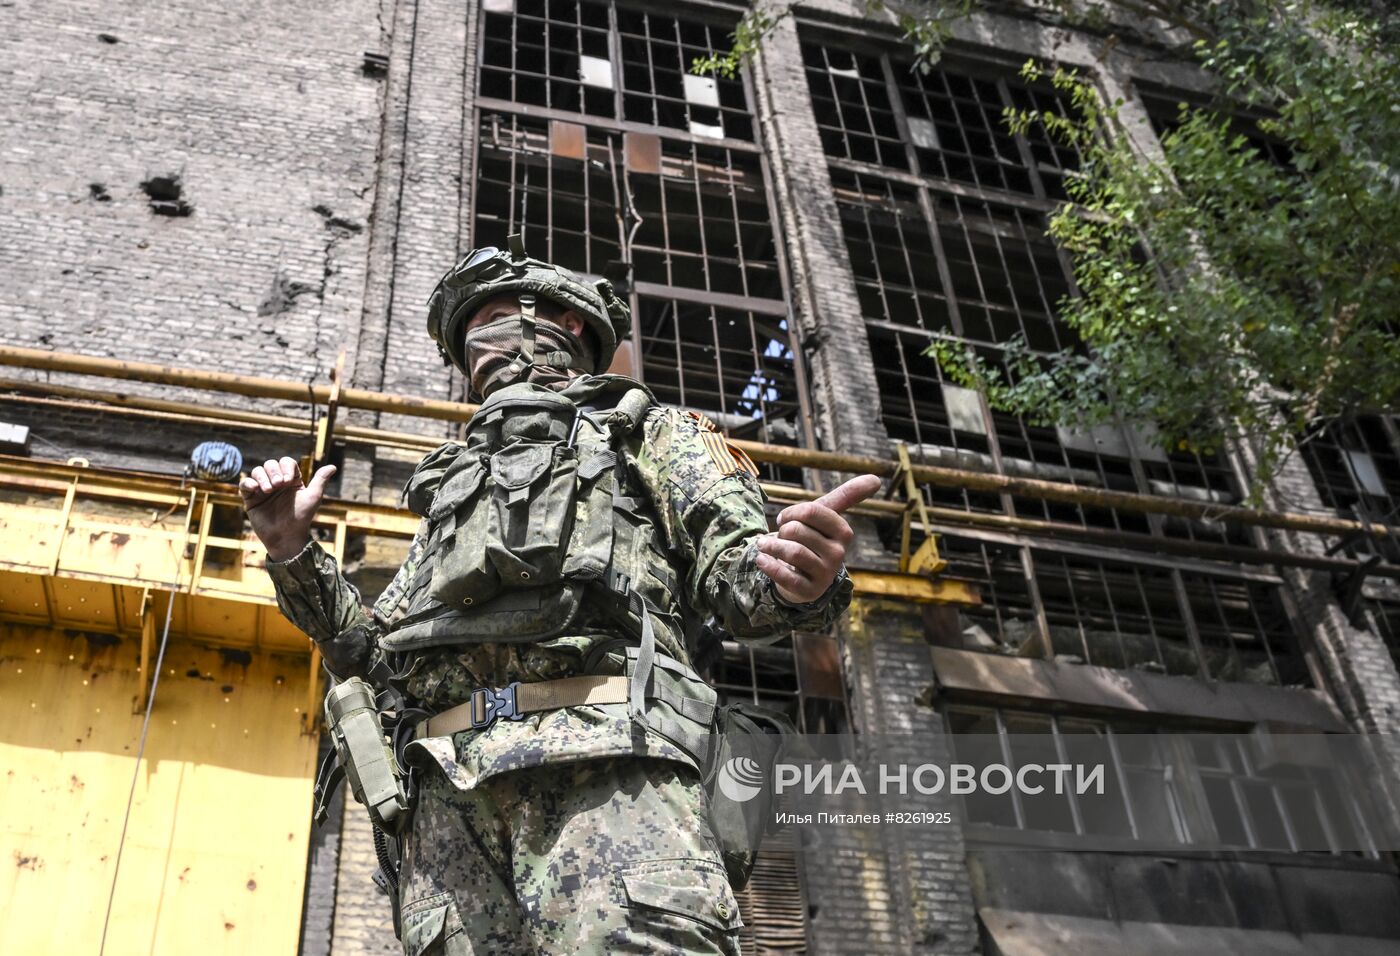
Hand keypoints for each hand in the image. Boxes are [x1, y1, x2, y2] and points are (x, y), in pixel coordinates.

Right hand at [238, 456, 336, 561]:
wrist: (287, 536)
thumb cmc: (302, 517)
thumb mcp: (313, 497)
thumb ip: (320, 480)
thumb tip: (333, 466)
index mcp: (291, 480)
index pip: (286, 462)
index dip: (286, 467)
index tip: (289, 480)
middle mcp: (276, 482)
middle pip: (270, 464)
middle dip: (274, 471)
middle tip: (279, 485)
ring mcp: (263, 490)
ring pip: (257, 471)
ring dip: (262, 477)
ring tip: (269, 490)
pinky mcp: (251, 499)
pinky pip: (244, 484)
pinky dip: (248, 482)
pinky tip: (256, 489)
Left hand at [756, 474, 881, 603]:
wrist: (802, 576)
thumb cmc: (812, 540)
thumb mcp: (826, 516)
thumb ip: (847, 496)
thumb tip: (877, 478)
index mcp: (843, 533)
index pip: (811, 511)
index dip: (791, 512)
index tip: (785, 518)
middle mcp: (838, 554)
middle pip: (797, 530)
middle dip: (781, 530)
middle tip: (780, 537)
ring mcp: (824, 574)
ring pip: (791, 551)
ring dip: (770, 546)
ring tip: (765, 546)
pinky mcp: (808, 591)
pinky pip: (784, 575)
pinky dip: (768, 565)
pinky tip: (761, 559)